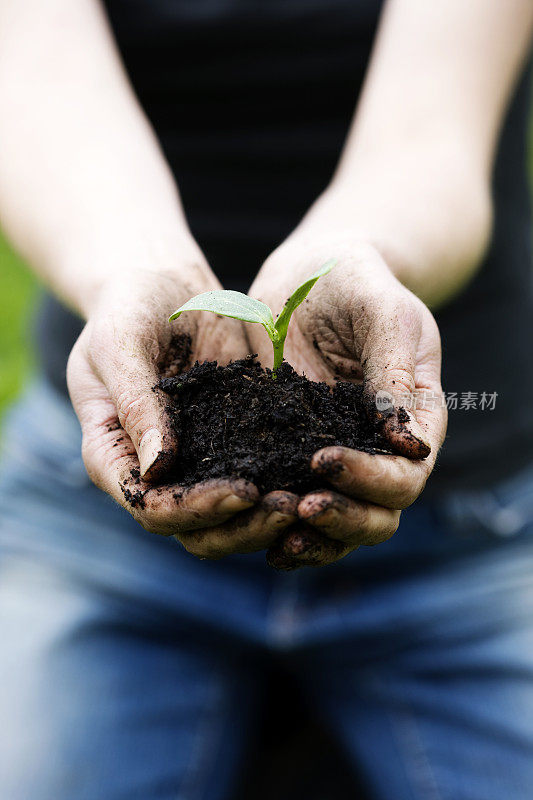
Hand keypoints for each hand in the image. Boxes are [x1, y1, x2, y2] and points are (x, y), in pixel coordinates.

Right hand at [67, 266, 297, 558]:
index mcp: (114, 455)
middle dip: (240, 527)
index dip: (194, 510)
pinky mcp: (231, 444)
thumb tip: (156, 469)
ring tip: (309, 499)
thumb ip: (135, 403)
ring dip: (266, 519)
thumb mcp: (121, 344)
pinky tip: (320, 479)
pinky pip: (258, 478)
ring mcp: (196, 462)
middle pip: (193, 528)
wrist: (165, 287)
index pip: (150, 507)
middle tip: (288, 506)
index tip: (244, 491)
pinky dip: (284, 487)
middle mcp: (155, 471)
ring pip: (228, 518)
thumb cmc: (129, 308)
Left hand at [248, 238, 446, 568]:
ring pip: (341, 525)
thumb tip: (408, 446)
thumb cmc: (356, 284)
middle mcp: (380, 450)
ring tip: (276, 533)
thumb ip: (394, 373)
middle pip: (379, 515)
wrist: (309, 277)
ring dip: (314, 538)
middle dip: (344, 519)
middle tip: (298, 507)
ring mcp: (338, 457)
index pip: (407, 476)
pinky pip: (298, 508)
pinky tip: (255, 530)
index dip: (371, 481)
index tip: (323, 459)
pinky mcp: (294, 456)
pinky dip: (282, 529)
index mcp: (414, 421)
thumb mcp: (385, 315)